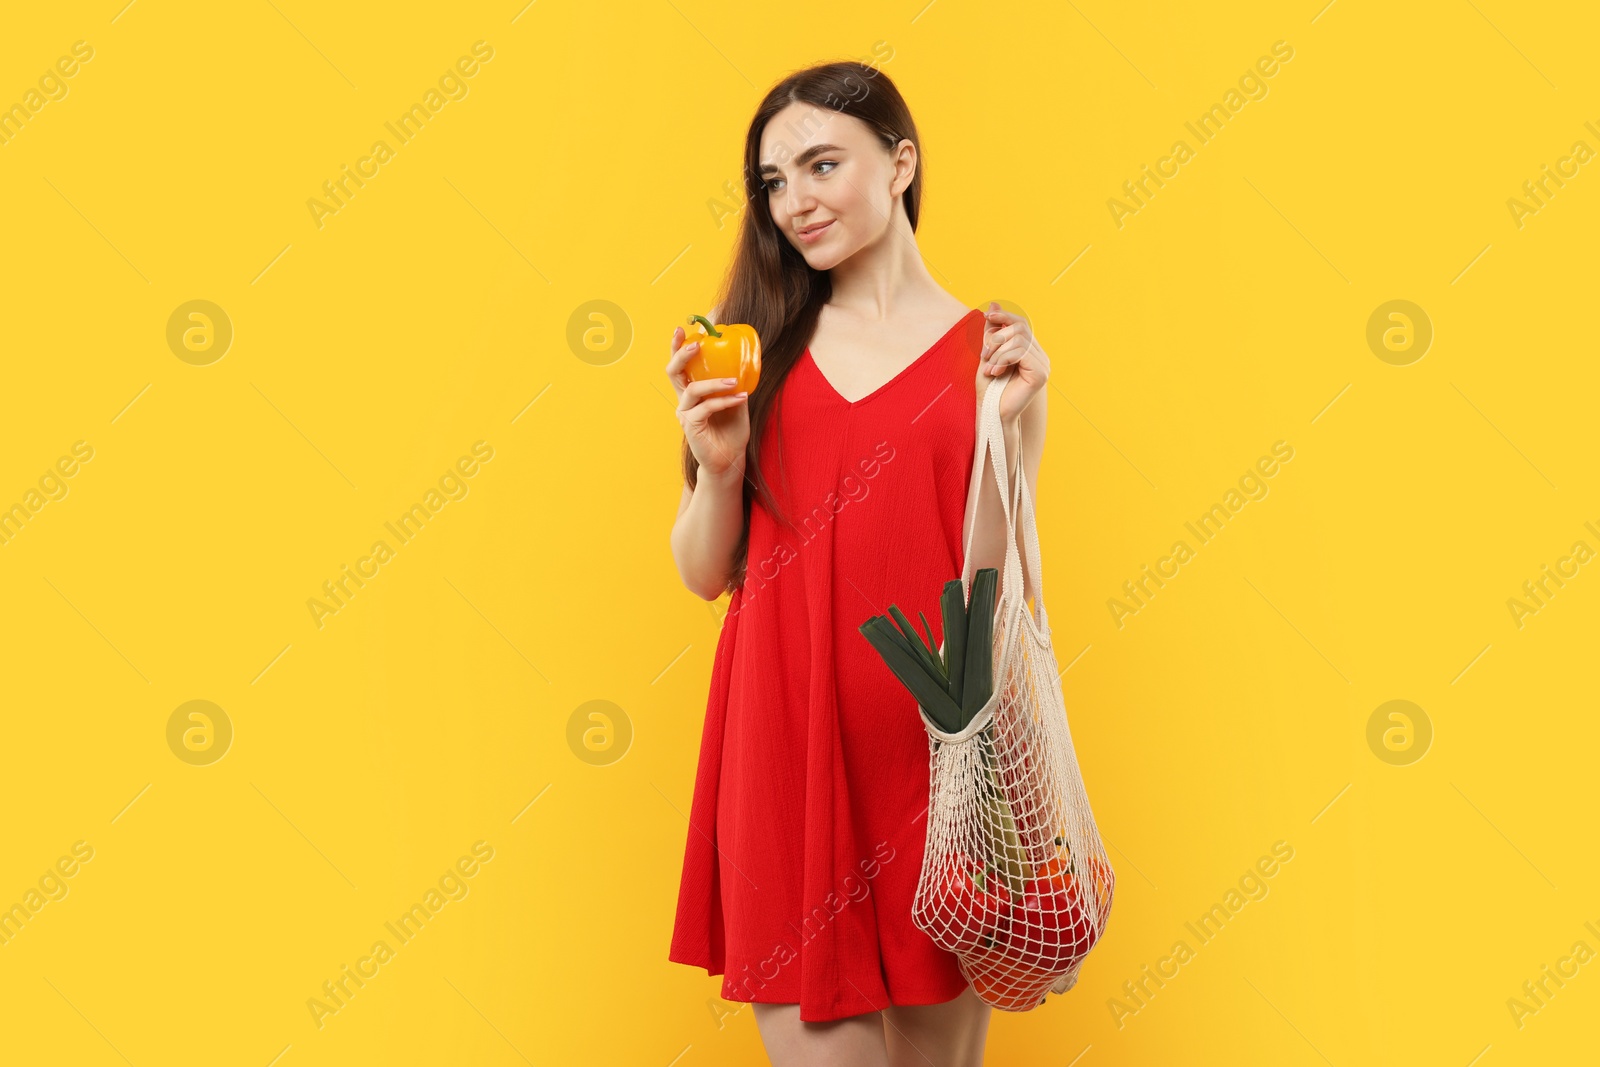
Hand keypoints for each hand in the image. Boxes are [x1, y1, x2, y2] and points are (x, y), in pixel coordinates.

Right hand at [666, 326, 749, 478]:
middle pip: (673, 372)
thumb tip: (745, 361)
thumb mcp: (736, 402)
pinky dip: (725, 400)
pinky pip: (707, 407)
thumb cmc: (731, 430)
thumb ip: (734, 384)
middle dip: (681, 354)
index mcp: (692, 392)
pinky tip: (741, 397)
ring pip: (693, 389)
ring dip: (715, 382)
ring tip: (734, 380)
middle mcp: (684, 400)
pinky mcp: (691, 426)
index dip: (677, 347)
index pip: (680, 366)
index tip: (682, 329)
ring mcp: (685, 413)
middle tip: (698, 344)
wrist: (730, 459)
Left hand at [975, 301, 1049, 423]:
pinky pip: (1020, 353)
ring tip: (988, 369)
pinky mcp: (1041, 374)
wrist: (991, 413)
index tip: (987, 317)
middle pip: (1020, 328)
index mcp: (1030, 350)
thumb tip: (993, 304)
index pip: (1021, 323)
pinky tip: (994, 373)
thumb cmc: (989, 387)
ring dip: (997, 352)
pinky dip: (1002, 360)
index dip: (1005, 316)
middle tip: (983, 356)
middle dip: (997, 338)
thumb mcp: (987, 354)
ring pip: (1019, 340)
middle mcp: (1040, 356)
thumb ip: (992, 331)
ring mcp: (1043, 365)